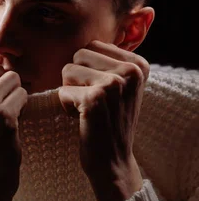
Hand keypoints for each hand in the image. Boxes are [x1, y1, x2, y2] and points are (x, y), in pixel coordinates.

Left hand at [58, 40, 149, 200]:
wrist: (113, 161)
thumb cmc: (110, 121)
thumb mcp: (121, 86)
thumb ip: (108, 60)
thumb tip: (84, 38)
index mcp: (139, 64)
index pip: (92, 46)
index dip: (88, 70)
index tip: (103, 92)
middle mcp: (130, 71)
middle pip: (78, 54)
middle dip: (76, 78)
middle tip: (93, 102)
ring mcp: (113, 84)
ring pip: (67, 70)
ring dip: (70, 91)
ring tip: (88, 109)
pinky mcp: (94, 99)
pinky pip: (61, 91)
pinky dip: (66, 106)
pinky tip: (83, 120)